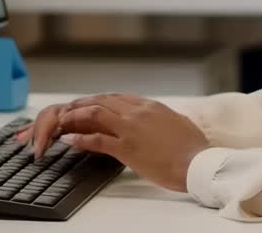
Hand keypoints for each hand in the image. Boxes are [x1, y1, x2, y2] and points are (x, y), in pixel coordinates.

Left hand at [15, 94, 208, 191]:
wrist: (198, 164)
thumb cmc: (193, 148)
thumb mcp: (178, 123)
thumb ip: (163, 117)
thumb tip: (160, 118)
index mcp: (150, 106)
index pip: (116, 98)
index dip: (98, 101)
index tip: (86, 105)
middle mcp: (138, 112)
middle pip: (101, 101)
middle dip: (81, 105)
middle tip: (67, 111)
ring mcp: (131, 128)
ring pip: (95, 114)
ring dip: (75, 117)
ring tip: (63, 122)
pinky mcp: (127, 147)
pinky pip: (97, 139)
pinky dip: (80, 138)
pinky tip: (69, 140)